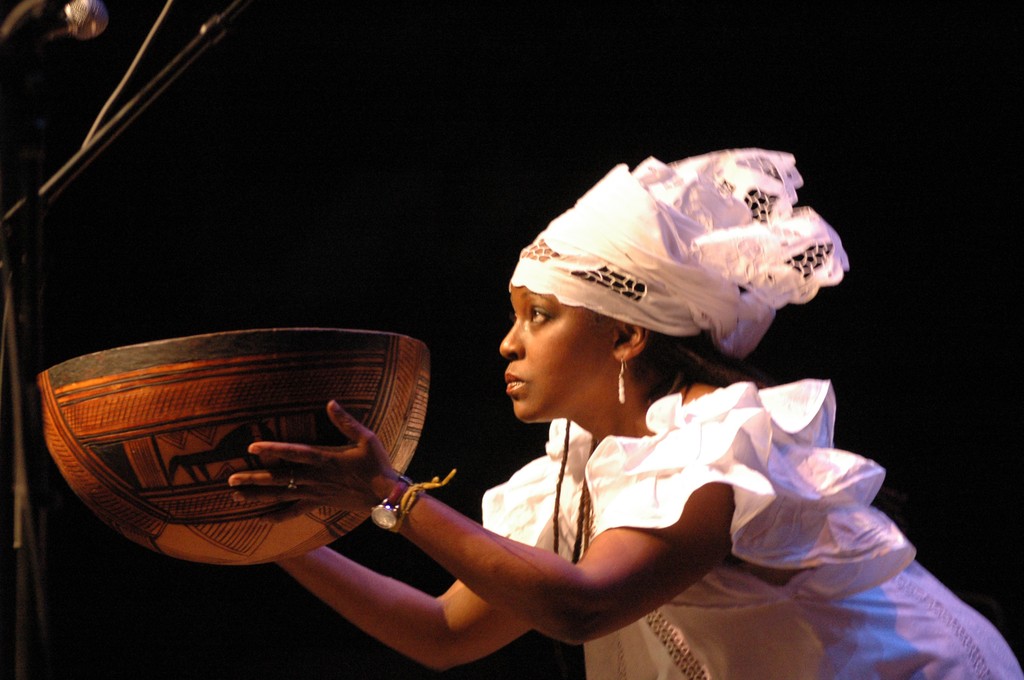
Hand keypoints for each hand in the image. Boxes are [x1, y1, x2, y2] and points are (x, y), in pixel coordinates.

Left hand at [227, 400, 400, 520]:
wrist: (386, 496)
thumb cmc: (377, 465)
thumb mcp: (366, 439)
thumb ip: (346, 422)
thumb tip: (331, 402)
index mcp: (325, 459)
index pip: (294, 453)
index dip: (273, 449)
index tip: (252, 448)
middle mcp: (316, 478)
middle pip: (280, 478)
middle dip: (254, 479)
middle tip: (231, 480)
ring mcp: (315, 493)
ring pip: (281, 495)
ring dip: (258, 496)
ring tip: (236, 496)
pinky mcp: (319, 504)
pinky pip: (294, 512)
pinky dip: (277, 516)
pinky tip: (261, 519)